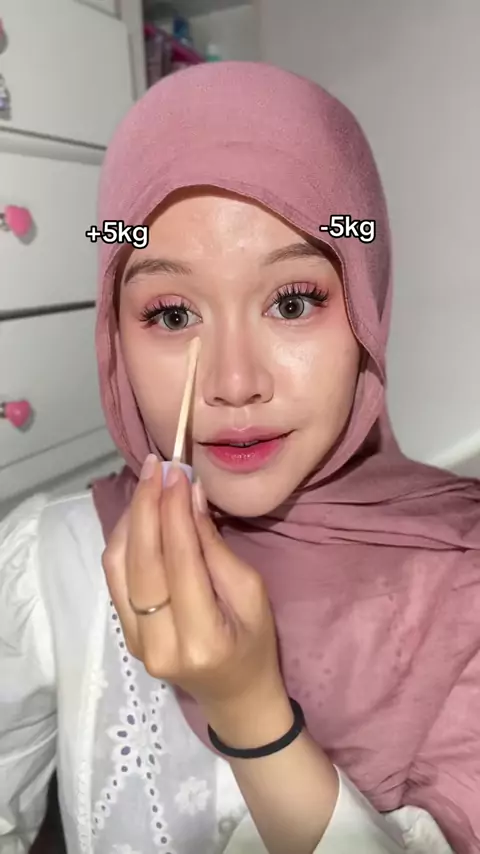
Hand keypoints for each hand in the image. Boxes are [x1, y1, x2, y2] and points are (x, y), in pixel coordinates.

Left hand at [102, 457, 284, 723]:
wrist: (235, 696)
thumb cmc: (256, 645)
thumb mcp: (253, 595)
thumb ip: (216, 549)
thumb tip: (190, 497)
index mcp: (202, 638)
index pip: (179, 561)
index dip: (174, 511)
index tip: (176, 471)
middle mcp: (159, 643)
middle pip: (141, 561)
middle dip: (147, 506)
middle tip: (156, 466)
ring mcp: (135, 643)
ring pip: (117, 567)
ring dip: (130, 519)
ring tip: (147, 484)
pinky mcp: (125, 635)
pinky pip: (115, 578)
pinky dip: (123, 540)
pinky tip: (139, 515)